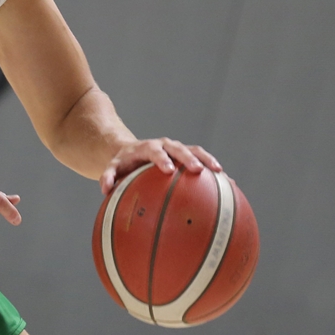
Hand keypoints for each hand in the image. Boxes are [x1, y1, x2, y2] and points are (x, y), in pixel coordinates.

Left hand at [100, 138, 221, 194]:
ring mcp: (177, 149)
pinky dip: (214, 171)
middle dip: (188, 158)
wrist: (132, 151)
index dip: (161, 158)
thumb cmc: (123, 164)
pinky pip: (203, 161)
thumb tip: (104, 189)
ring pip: (195, 151)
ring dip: (207, 161)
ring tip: (221, 174)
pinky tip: (229, 186)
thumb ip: (108, 176)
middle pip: (178, 148)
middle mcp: (164, 145)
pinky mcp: (187, 155)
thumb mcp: (114, 168)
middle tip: (197, 171)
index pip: (154, 150)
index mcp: (146, 148)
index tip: (167, 170)